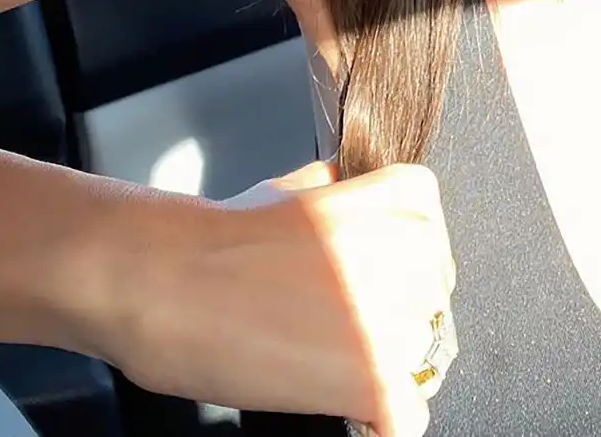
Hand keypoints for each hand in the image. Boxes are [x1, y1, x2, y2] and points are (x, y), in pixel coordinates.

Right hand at [104, 159, 455, 434]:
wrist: (168, 280)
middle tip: (333, 318)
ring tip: (323, 355)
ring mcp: (394, 317)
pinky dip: (382, 419)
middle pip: (429, 295)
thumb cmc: (220, 236)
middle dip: (388, 308)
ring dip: (380, 361)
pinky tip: (348, 405)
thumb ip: (349, 194)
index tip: (373, 274)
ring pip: (419, 353)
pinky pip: (408, 415)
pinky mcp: (372, 378)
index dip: (399, 258)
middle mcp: (407, 252)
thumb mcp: (301, 186)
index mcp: (397, 201)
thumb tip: (363, 207)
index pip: (433, 234)